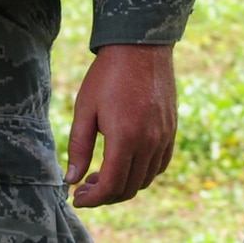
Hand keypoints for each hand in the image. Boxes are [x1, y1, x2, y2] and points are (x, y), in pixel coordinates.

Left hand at [65, 43, 176, 207]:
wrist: (140, 45)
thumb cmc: (108, 75)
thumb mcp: (85, 108)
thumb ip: (79, 147)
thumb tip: (71, 179)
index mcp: (125, 137)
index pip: (111, 186)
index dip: (93, 199)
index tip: (77, 197)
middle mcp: (149, 141)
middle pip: (129, 188)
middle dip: (105, 195)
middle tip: (86, 186)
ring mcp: (164, 136)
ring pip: (146, 179)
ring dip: (124, 185)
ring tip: (103, 174)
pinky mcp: (171, 129)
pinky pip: (160, 163)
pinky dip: (143, 172)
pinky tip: (127, 162)